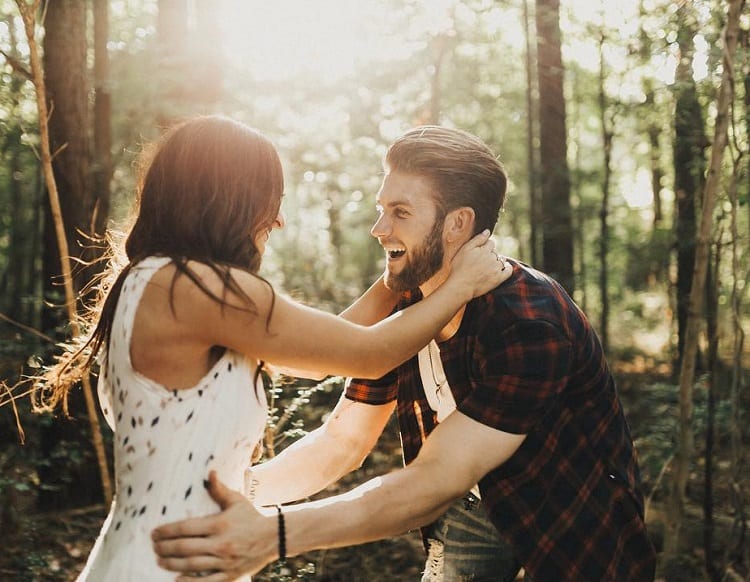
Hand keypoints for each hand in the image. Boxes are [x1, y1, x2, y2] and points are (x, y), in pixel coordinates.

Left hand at [151, 471, 276, 580]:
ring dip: (172, 564)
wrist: (274, 537)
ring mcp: (225, 561)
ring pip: (192, 565)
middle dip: (166, 548)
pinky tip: (176, 580)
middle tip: (154, 547)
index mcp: (219, 524)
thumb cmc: (251, 516)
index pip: (186, 528)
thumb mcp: (236, 501)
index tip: (155, 532)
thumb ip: (219, 489)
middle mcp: (221, 543)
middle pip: (185, 548)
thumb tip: (209, 472)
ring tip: (160, 561)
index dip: (168, 531)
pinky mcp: (230, 575)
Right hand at [448, 230, 512, 299]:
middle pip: (495, 252)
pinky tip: (504, 267)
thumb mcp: (465, 249)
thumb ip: (477, 239)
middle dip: (490, 254)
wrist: (460, 285)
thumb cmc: (459, 267)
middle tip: (480, 261)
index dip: (485, 246)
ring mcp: (496, 268)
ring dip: (496, 261)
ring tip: (487, 266)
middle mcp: (492, 258)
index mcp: (484, 249)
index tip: (479, 252)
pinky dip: (507, 267)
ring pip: (501, 260)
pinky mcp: (498, 279)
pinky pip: (508, 271)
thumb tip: (487, 231)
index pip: (490, 243)